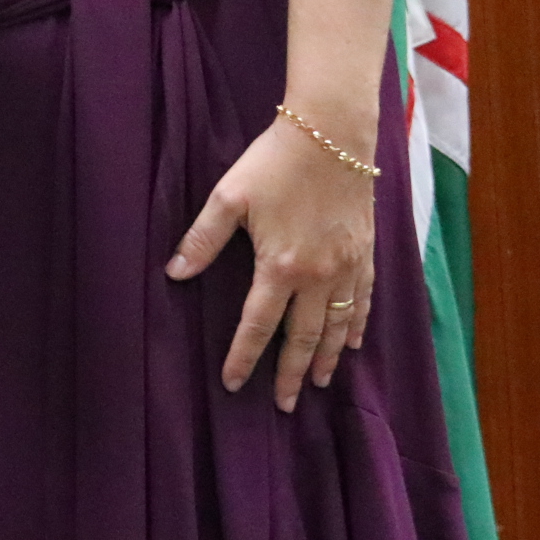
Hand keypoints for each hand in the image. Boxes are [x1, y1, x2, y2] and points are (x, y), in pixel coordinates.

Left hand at [166, 108, 377, 410]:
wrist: (332, 134)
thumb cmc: (273, 162)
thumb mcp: (228, 197)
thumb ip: (202, 239)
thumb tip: (174, 274)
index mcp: (280, 267)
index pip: (258, 326)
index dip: (244, 357)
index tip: (233, 384)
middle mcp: (318, 276)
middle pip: (303, 338)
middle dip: (290, 374)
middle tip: (282, 406)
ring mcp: (347, 267)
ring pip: (337, 327)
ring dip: (326, 359)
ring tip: (316, 384)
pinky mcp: (366, 254)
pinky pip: (363, 302)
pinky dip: (356, 327)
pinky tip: (352, 343)